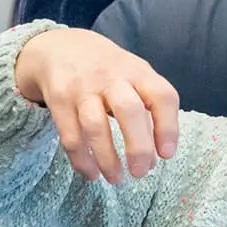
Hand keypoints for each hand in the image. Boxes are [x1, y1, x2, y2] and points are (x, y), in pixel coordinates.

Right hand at [12, 27, 180, 183]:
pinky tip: (91, 173)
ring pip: (95, 126)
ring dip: (107, 159)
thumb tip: (155, 156)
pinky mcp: (58, 99)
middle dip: (138, 147)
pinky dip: (82, 160)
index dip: (168, 127)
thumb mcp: (133, 74)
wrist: (59, 47)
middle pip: (128, 111)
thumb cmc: (107, 70)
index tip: (166, 155)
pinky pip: (70, 135)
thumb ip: (147, 107)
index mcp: (138, 71)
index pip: (161, 96)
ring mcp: (82, 87)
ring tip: (116, 179)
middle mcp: (111, 76)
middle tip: (140, 173)